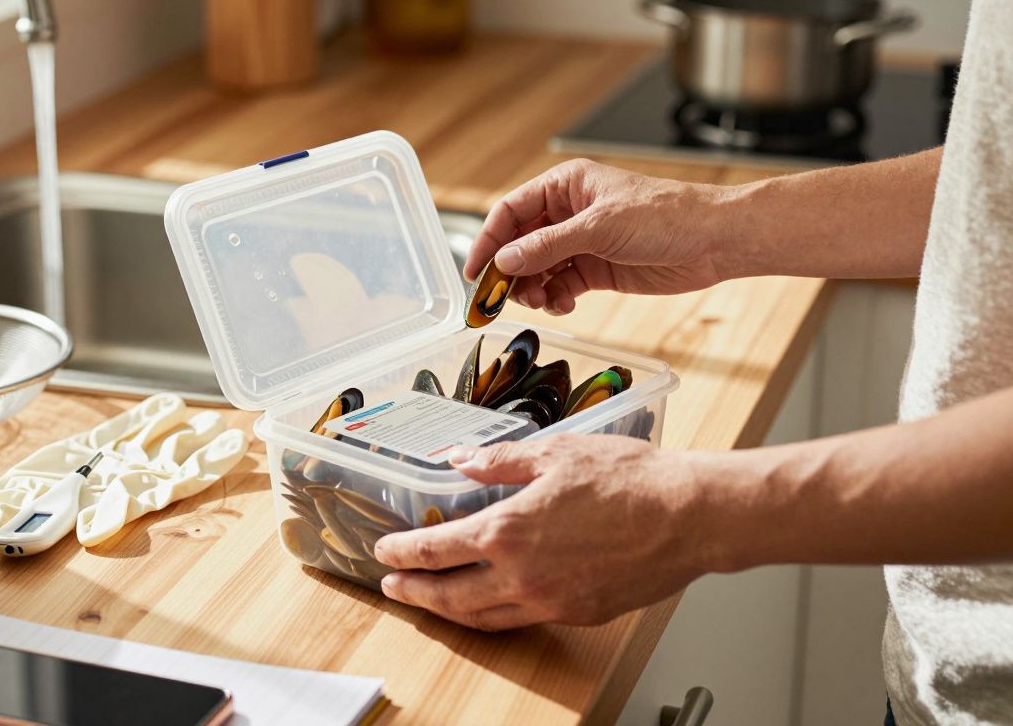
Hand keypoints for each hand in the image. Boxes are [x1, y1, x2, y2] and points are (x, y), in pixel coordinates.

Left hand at [373, 433, 725, 629]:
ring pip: (482, 617)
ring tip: (429, 602)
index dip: (404, 551)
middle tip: (391, 586)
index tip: (384, 549)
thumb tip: (460, 460)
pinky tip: (489, 604)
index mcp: (508, 530)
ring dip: (447, 611)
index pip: (436, 549)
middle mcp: (521, 574)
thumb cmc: (629, 480)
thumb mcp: (555, 452)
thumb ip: (500, 461)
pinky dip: (493, 615)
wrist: (688, 517)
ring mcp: (549, 601)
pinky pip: (521, 620)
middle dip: (413, 592)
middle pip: (448, 595)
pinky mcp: (577, 613)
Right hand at [466, 159, 736, 314]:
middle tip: (503, 297)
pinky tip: (564, 305)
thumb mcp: (600, 227)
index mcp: (565, 186)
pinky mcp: (596, 269)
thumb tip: (505, 260)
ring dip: (532, 288)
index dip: (489, 240)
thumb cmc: (666, 216)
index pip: (511, 212)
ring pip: (537, 269)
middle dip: (510, 271)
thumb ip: (548, 246)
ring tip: (540, 301)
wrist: (713, 241)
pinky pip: (560, 286)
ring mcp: (581, 242)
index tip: (476, 271)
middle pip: (520, 244)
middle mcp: (568, 213)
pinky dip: (555, 299)